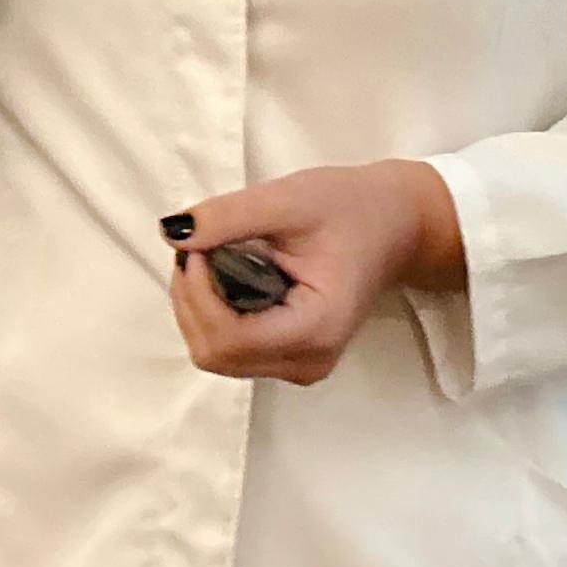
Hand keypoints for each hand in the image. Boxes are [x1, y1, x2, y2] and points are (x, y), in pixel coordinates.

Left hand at [164, 163, 459, 387]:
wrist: (396, 225)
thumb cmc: (349, 207)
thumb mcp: (288, 199)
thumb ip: (227, 217)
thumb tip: (171, 233)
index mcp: (315, 330)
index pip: (225, 339)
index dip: (196, 293)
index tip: (196, 246)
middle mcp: (307, 363)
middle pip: (214, 353)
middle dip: (192, 300)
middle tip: (200, 247)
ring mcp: (299, 367)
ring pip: (217, 356)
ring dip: (198, 307)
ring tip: (214, 257)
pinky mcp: (291, 359)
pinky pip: (231, 350)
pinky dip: (213, 314)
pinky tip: (226, 276)